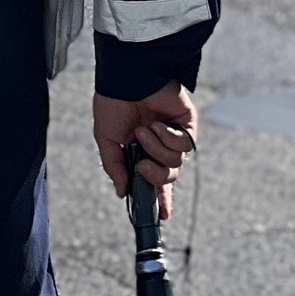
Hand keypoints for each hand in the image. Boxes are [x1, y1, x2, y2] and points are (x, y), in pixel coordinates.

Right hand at [93, 85, 196, 221]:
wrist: (125, 79)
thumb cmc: (113, 103)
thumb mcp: (106, 139)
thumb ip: (114, 167)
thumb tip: (122, 192)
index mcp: (142, 150)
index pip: (155, 181)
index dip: (160, 199)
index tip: (162, 216)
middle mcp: (161, 145)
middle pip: (168, 177)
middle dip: (155, 176)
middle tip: (141, 163)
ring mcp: (175, 134)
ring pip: (176, 163)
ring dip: (157, 149)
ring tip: (144, 130)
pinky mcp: (187, 124)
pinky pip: (184, 145)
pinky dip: (168, 137)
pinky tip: (157, 124)